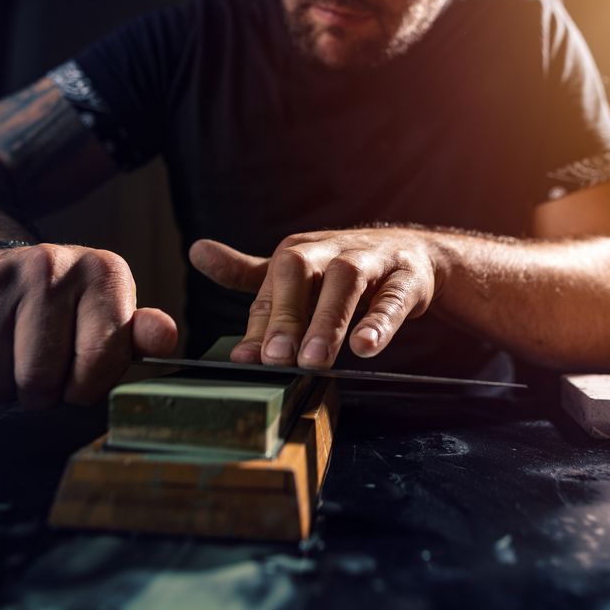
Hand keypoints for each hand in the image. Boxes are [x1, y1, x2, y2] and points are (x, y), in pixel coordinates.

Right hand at [0, 243, 177, 407]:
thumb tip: (164, 338)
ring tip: (16, 357)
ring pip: (0, 382)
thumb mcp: (110, 314)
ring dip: (7, 387)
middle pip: (43, 378)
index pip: (100, 359)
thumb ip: (138, 334)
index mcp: (103, 271)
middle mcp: (53, 265)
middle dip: (44, 391)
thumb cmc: (66, 306)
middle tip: (44, 365)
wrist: (5, 270)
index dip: (87, 387)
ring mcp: (4, 276)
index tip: (82, 378)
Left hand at [189, 228, 437, 367]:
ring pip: (344, 281)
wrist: (413, 253)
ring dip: (328, 320)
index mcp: (300, 251)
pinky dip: (380, 321)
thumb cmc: (343, 267)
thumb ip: (250, 274)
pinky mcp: (407, 277)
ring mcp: (371, 259)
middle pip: (300, 269)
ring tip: (314, 360)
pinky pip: (393, 297)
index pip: (271, 285)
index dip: (259, 323)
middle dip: (286, 314)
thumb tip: (196, 253)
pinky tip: (366, 346)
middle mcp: (330, 249)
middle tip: (277, 360)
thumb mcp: (296, 270)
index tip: (245, 360)